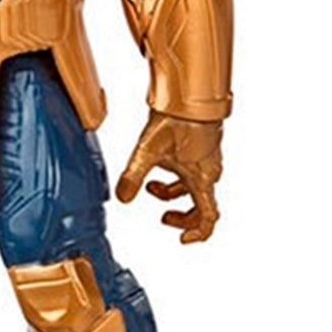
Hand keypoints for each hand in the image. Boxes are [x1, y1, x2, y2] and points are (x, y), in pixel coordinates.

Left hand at [115, 111, 223, 242]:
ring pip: (194, 188)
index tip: (182, 239)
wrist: (189, 92)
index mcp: (202, 178)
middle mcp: (209, 172)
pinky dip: (175, 178)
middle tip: (163, 216)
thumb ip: (133, 176)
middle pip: (202, 206)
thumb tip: (122, 198)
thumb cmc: (177, 119)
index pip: (208, 217)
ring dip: (173, 194)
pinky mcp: (201, 148)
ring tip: (151, 187)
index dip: (198, 233)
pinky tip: (157, 167)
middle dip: (182, 215)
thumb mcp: (148, 150)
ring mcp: (207, 160)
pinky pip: (192, 173)